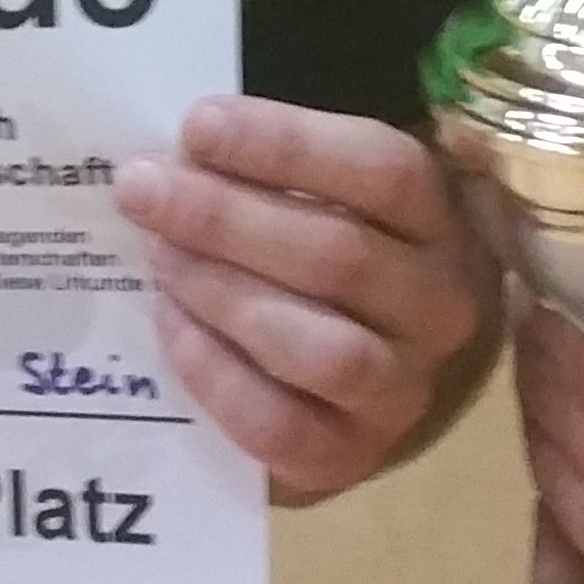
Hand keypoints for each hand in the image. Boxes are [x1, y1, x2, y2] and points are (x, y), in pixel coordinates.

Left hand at [113, 95, 494, 501]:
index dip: (286, 145)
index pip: (382, 171)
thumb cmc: (333, 259)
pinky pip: (279, 424)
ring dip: (225, 294)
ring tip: (158, 258)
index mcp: (442, 221)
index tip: (197, 126)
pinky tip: (171, 327)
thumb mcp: (329, 198)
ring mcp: (402, 391)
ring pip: (321, 347)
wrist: (364, 378)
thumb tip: (171, 154)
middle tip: (141, 189)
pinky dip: (217, 375)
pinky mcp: (351, 458)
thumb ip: (270, 172)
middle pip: (340, 256)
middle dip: (225, 218)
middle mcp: (440, 307)